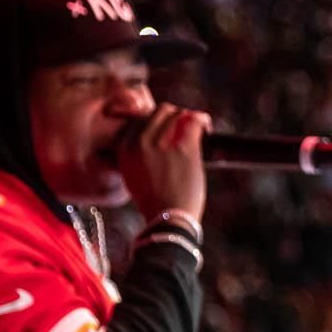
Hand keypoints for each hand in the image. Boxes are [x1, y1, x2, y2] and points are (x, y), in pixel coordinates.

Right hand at [117, 102, 211, 221]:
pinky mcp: (183, 147)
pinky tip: (207, 128)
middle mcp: (140, 141)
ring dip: (189, 118)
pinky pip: (194, 121)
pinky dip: (203, 120)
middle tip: (184, 128)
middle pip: (158, 112)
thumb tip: (154, 140)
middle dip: (173, 116)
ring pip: (176, 114)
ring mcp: (162, 143)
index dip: (156, 121)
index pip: (140, 119)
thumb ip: (138, 155)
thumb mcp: (133, 177)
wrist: (168, 220)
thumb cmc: (155, 203)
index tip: (168, 129)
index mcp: (124, 148)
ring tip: (198, 127)